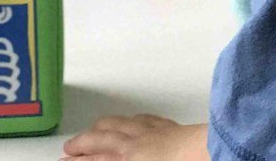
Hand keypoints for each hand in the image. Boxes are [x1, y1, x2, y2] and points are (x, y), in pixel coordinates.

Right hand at [59, 113, 208, 160]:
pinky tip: (131, 120)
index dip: (78, 160)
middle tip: (70, 147)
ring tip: (94, 129)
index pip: (95, 159)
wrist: (206, 154)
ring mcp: (152, 131)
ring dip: (103, 126)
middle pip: (101, 138)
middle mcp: (134, 142)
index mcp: (126, 157)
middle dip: (83, 142)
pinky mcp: (169, 126)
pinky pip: (144, 119)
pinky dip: (131, 120)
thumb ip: (114, 159)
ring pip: (120, 123)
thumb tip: (102, 157)